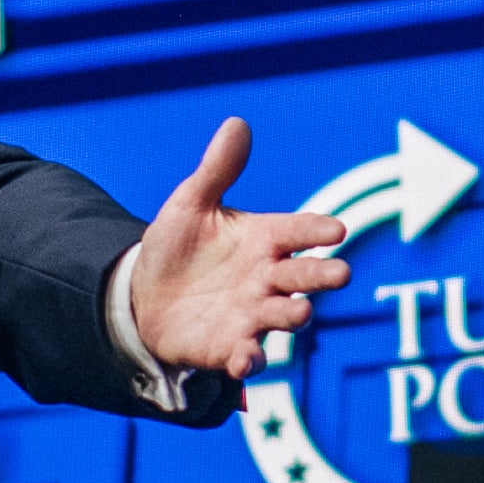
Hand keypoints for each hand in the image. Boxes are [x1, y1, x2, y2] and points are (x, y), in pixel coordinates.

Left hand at [124, 118, 351, 383]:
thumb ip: (218, 170)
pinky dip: (250, 359)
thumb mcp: (191, 204)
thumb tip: (237, 123)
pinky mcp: (230, 347)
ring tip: (300, 312)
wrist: (143, 297)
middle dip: (322, 276)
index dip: (317, 231)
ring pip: (284, 315)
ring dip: (294, 315)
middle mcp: (267, 278)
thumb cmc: (177, 246)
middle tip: (340, 274)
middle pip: (304, 276)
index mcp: (264, 238)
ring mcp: (252, 314)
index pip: (299, 231)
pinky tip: (245, 359)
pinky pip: (248, 356)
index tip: (335, 230)